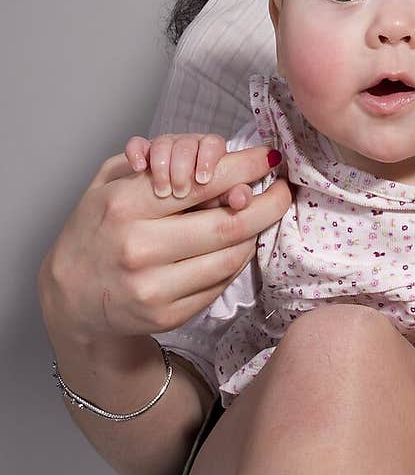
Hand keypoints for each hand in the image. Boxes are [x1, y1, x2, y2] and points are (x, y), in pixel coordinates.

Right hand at [39, 147, 291, 342]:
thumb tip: (220, 158)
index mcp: (123, 205)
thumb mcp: (110, 183)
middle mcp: (138, 247)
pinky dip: (235, 262)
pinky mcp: (167, 315)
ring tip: (258, 218)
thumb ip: (159, 163)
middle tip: (282, 191)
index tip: (267, 159)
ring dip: (254, 234)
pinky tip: (234, 248)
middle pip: (228, 224)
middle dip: (267, 204)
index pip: (201, 182)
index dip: (244, 168)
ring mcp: (153, 286)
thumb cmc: (97, 229)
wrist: (72, 297)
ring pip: (231, 257)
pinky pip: (220, 283)